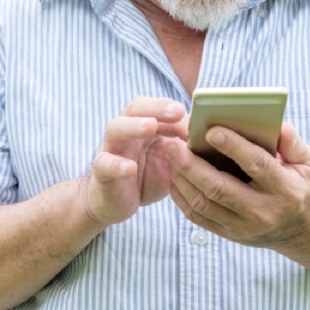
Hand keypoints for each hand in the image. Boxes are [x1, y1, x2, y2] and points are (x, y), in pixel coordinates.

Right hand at [80, 97, 186, 227]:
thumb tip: (208, 137)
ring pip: (116, 129)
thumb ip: (184, 148)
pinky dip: (117, 164)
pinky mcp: (101, 172)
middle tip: (176, 111)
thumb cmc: (145, 176)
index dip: (175, 109)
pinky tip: (129, 168)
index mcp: (143, 126)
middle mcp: (126, 132)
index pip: (156, 107)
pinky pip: (105, 163)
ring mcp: (111, 149)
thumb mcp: (170, 161)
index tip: (195, 115)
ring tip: (149, 127)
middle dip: (156, 107)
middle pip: (135, 108)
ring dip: (133, 126)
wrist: (114, 202)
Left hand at [170, 122, 309, 247]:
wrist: (303, 231)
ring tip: (169, 155)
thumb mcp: (309, 164)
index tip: (210, 129)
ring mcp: (244, 227)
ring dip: (182, 179)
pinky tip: (174, 176)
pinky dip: (181, 196)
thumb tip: (278, 126)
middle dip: (192, 165)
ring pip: (204, 204)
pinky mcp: (230, 235)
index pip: (257, 165)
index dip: (233, 147)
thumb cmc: (302, 187)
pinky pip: (198, 217)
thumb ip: (293, 144)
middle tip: (173, 144)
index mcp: (286, 190)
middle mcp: (264, 212)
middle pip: (220, 188)